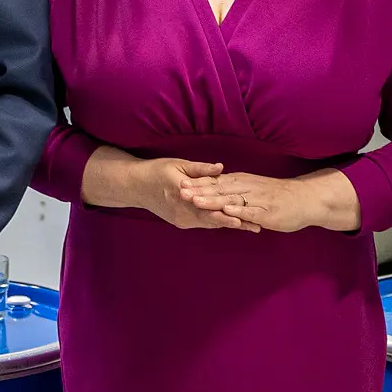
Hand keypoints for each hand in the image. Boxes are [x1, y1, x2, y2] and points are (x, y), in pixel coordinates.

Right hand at [125, 158, 260, 231]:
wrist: (135, 186)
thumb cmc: (157, 171)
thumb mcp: (178, 164)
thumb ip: (200, 168)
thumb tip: (220, 167)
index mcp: (182, 193)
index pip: (208, 206)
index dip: (226, 213)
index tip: (243, 217)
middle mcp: (182, 210)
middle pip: (213, 219)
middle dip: (235, 222)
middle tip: (256, 225)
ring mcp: (181, 219)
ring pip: (209, 223)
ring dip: (229, 224)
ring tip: (250, 226)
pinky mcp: (180, 222)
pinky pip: (202, 223)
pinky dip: (217, 223)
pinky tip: (231, 223)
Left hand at [182, 169, 358, 232]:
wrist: (305, 199)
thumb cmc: (278, 196)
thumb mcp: (254, 189)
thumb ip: (236, 191)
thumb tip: (218, 190)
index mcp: (242, 182)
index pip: (216, 181)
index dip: (197, 183)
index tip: (179, 183)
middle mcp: (247, 187)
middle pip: (219, 188)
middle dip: (198, 190)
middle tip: (179, 190)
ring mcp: (257, 199)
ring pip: (231, 198)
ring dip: (212, 199)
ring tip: (195, 200)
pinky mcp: (267, 211)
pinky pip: (251, 211)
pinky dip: (238, 211)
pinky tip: (226, 212)